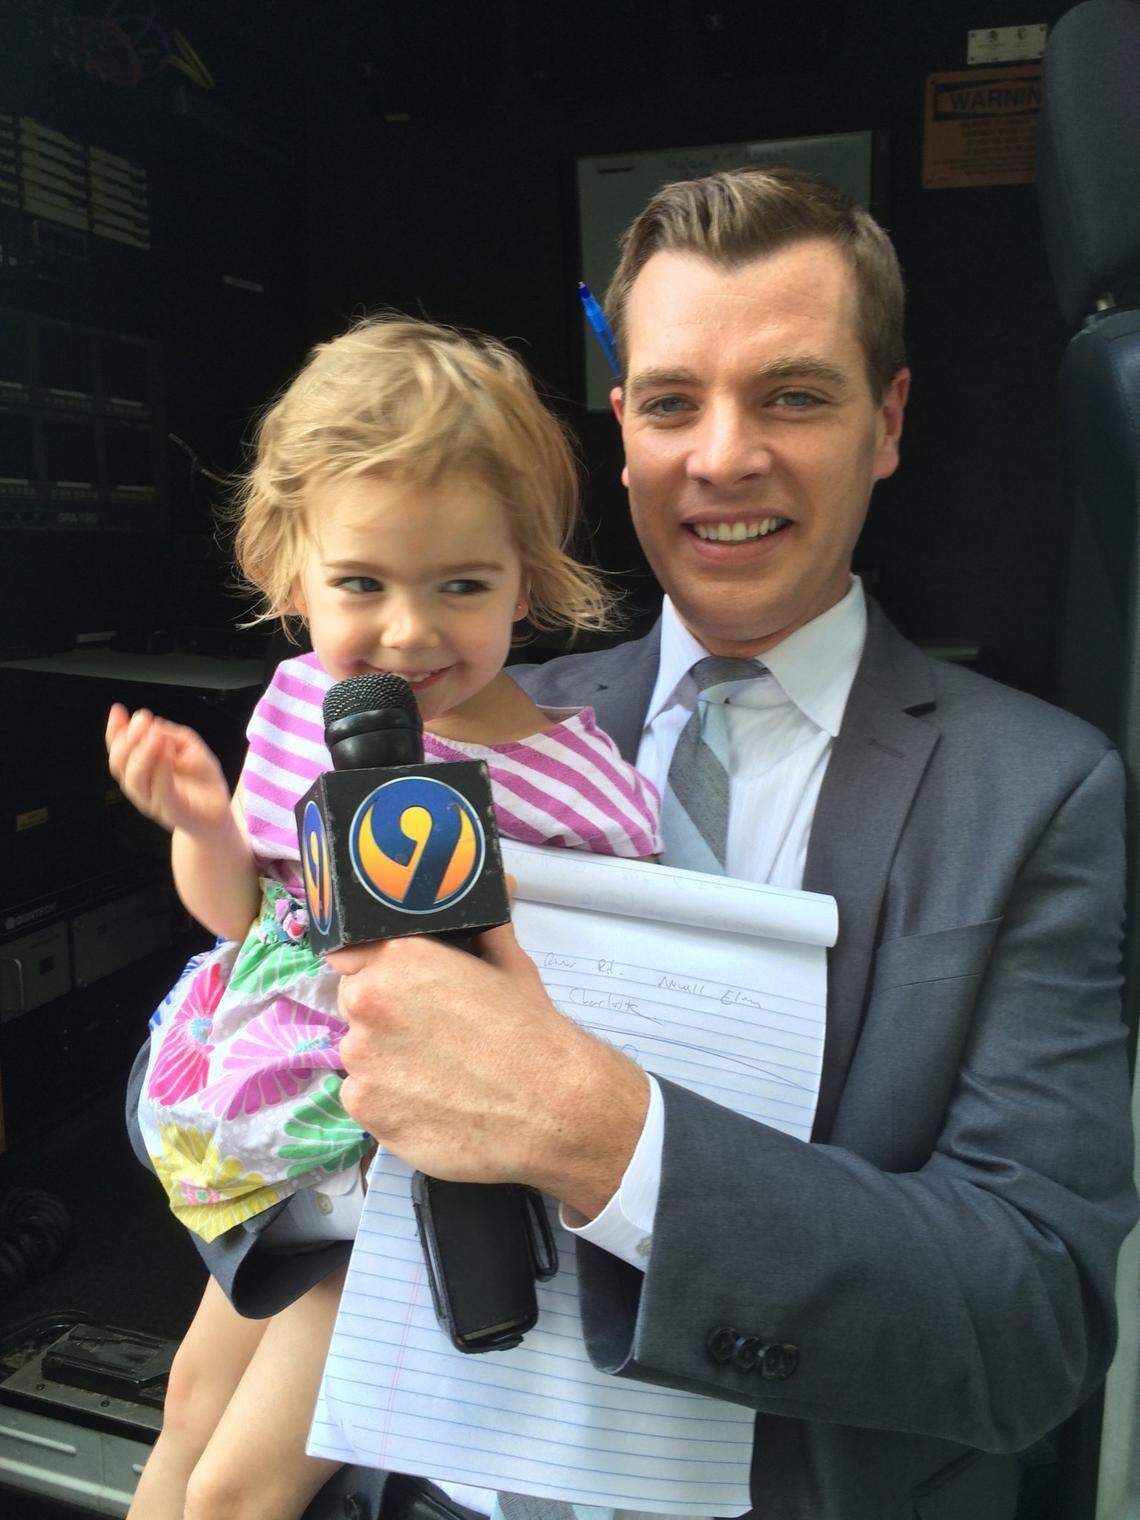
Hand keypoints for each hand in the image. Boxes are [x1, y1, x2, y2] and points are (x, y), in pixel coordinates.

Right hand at [105, 703, 231, 836]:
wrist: (218, 809)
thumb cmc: (200, 777)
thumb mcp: (188, 745)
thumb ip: (168, 734)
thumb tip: (150, 725)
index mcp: (140, 767)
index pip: (119, 749)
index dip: (115, 730)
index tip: (118, 710)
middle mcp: (141, 784)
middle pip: (120, 764)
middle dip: (127, 740)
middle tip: (142, 721)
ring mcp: (153, 800)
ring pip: (135, 779)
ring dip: (143, 754)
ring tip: (155, 736)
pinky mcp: (171, 811)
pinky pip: (161, 791)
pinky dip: (162, 770)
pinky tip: (167, 753)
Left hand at [329, 923, 648, 1218]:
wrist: (553, 1105)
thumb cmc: (531, 1030)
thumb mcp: (508, 965)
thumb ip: (484, 924)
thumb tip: (500, 884)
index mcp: (399, 956)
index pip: (351, 952)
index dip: (373, 969)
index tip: (394, 987)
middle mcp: (368, 1002)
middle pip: (354, 1003)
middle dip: (381, 1014)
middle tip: (428, 1033)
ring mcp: (362, 1060)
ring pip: (360, 1055)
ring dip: (385, 1061)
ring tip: (436, 1074)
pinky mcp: (366, 1110)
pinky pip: (366, 1099)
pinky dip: (389, 1102)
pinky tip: (431, 1104)